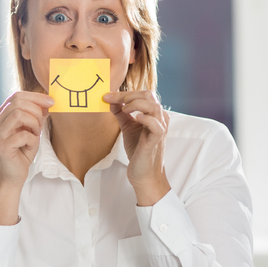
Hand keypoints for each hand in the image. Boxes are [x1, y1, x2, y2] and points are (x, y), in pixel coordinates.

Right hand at [0, 91, 52, 187]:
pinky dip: (32, 140)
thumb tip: (48, 102)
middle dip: (36, 110)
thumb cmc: (22, 152)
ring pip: (19, 115)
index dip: (36, 97)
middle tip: (42, 123)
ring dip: (34, 124)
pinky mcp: (2, 146)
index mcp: (0, 116)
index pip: (17, 96)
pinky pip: (23, 135)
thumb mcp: (31, 129)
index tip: (51, 102)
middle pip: (17, 102)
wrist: (13, 175)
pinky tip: (30, 146)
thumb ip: (36, 115)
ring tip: (35, 134)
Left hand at [103, 90, 170, 205]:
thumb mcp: (127, 127)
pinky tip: (135, 118)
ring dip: (136, 104)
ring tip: (124, 109)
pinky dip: (146, 118)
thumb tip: (110, 99)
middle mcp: (160, 118)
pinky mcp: (156, 140)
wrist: (143, 172)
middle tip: (112, 100)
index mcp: (154, 113)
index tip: (107, 96)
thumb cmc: (137, 149)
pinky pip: (156, 125)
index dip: (124, 93)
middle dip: (128, 95)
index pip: (142, 94)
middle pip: (149, 95)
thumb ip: (120, 113)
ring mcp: (160, 128)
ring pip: (154, 106)